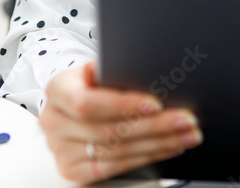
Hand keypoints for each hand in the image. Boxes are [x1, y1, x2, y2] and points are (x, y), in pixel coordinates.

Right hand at [39, 62, 201, 183]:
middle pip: (109, 130)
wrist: (71, 103)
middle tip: (186, 120)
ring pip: (117, 150)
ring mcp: (61, 150)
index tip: (156, 104)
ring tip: (185, 135)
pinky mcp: (73, 170)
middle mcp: (54, 122)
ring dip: (158, 143)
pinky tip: (167, 147)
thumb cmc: (91, 82)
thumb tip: (151, 71)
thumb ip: (115, 71)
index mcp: (57, 90)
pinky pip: (115, 167)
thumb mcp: (98, 68)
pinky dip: (147, 156)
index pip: (89, 102)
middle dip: (155, 126)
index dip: (123, 105)